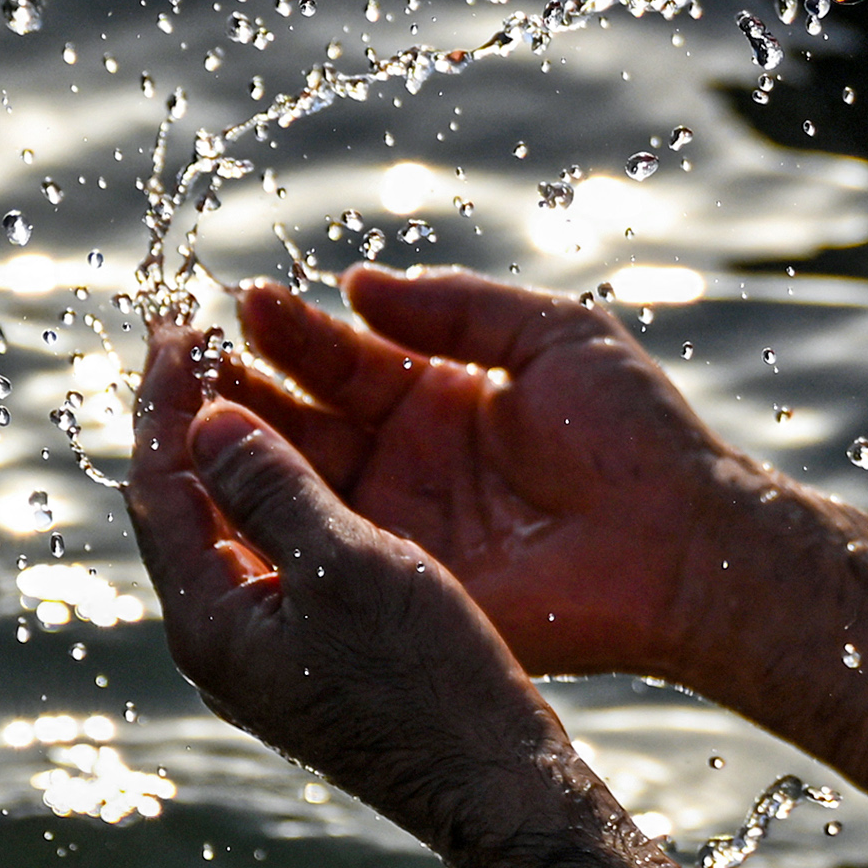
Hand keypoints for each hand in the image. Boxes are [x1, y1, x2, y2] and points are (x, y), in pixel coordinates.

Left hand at [130, 319, 582, 854]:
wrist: (493, 786)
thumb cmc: (428, 680)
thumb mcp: (350, 565)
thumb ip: (274, 488)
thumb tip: (204, 420)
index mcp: (211, 621)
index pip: (161, 488)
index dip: (168, 400)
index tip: (184, 326)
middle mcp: (220, 641)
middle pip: (180, 508)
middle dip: (186, 420)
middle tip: (198, 337)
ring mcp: (262, 655)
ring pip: (223, 529)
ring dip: (231, 452)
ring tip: (244, 377)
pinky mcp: (307, 659)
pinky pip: (267, 553)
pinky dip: (271, 492)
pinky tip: (301, 461)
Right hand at [182, 268, 766, 685]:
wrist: (682, 544)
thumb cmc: (637, 438)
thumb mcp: (552, 338)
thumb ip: (457, 307)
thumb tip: (358, 284)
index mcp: (436, 400)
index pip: (340, 359)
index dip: (290, 330)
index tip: (242, 299)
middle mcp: (402, 463)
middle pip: (296, 416)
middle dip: (239, 381)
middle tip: (184, 344)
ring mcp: (394, 526)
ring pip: (289, 479)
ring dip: (234, 442)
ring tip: (187, 396)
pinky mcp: (399, 583)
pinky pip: (314, 549)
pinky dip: (264, 518)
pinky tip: (222, 479)